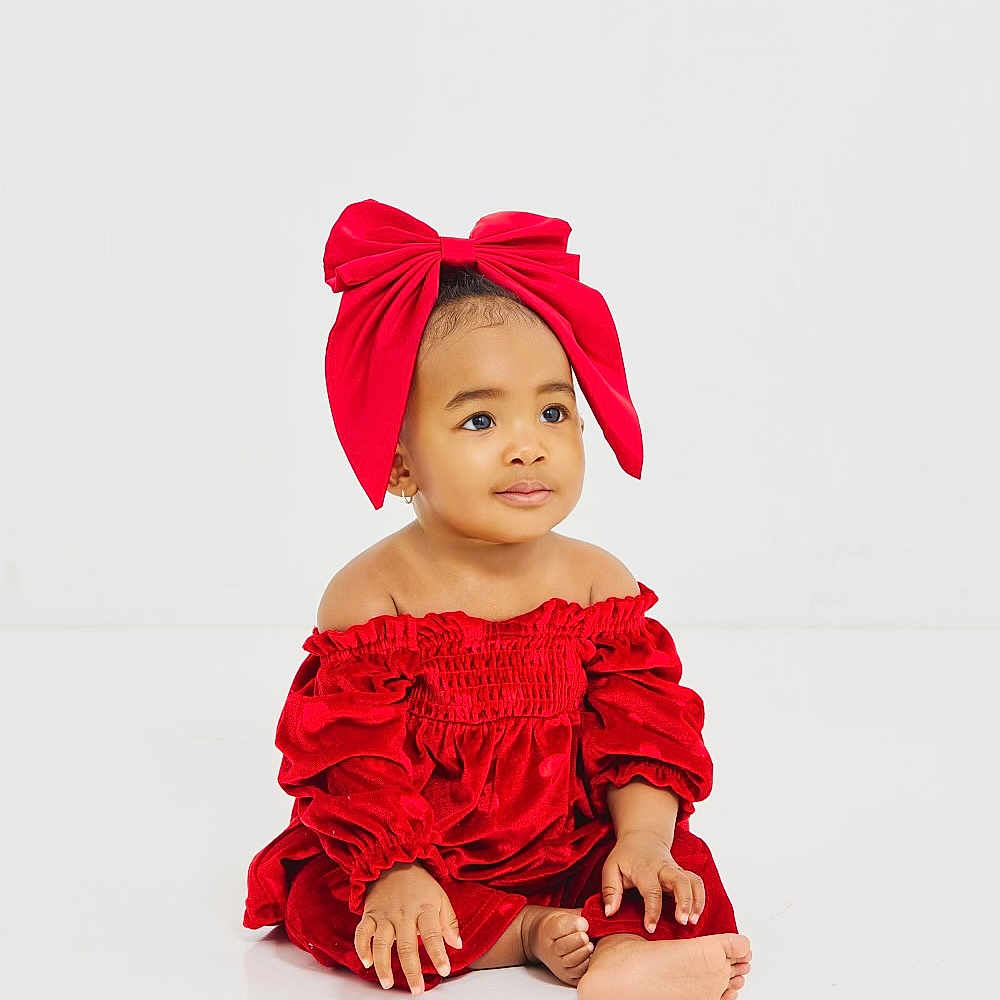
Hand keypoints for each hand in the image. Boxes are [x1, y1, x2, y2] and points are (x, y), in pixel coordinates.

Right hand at [355, 861, 461, 993]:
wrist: (393, 862)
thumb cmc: (419, 884)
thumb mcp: (440, 897)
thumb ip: (448, 921)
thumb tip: (457, 944)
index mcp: (424, 908)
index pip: (433, 934)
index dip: (439, 953)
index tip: (444, 970)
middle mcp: (403, 914)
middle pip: (407, 945)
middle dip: (412, 970)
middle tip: (417, 990)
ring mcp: (384, 915)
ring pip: (382, 943)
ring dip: (383, 965)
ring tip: (388, 983)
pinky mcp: (369, 914)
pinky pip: (362, 933)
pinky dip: (362, 948)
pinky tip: (367, 962)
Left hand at [602, 830, 705, 932]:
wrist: (643, 837)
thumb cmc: (625, 856)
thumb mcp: (610, 867)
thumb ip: (610, 890)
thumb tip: (609, 913)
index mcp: (644, 868)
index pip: (652, 890)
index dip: (652, 910)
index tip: (650, 928)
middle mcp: (664, 868)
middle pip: (680, 881)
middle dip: (684, 901)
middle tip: (683, 921)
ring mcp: (676, 870)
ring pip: (693, 881)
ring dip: (696, 901)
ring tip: (692, 921)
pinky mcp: (683, 874)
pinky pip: (697, 883)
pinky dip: (700, 899)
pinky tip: (696, 915)